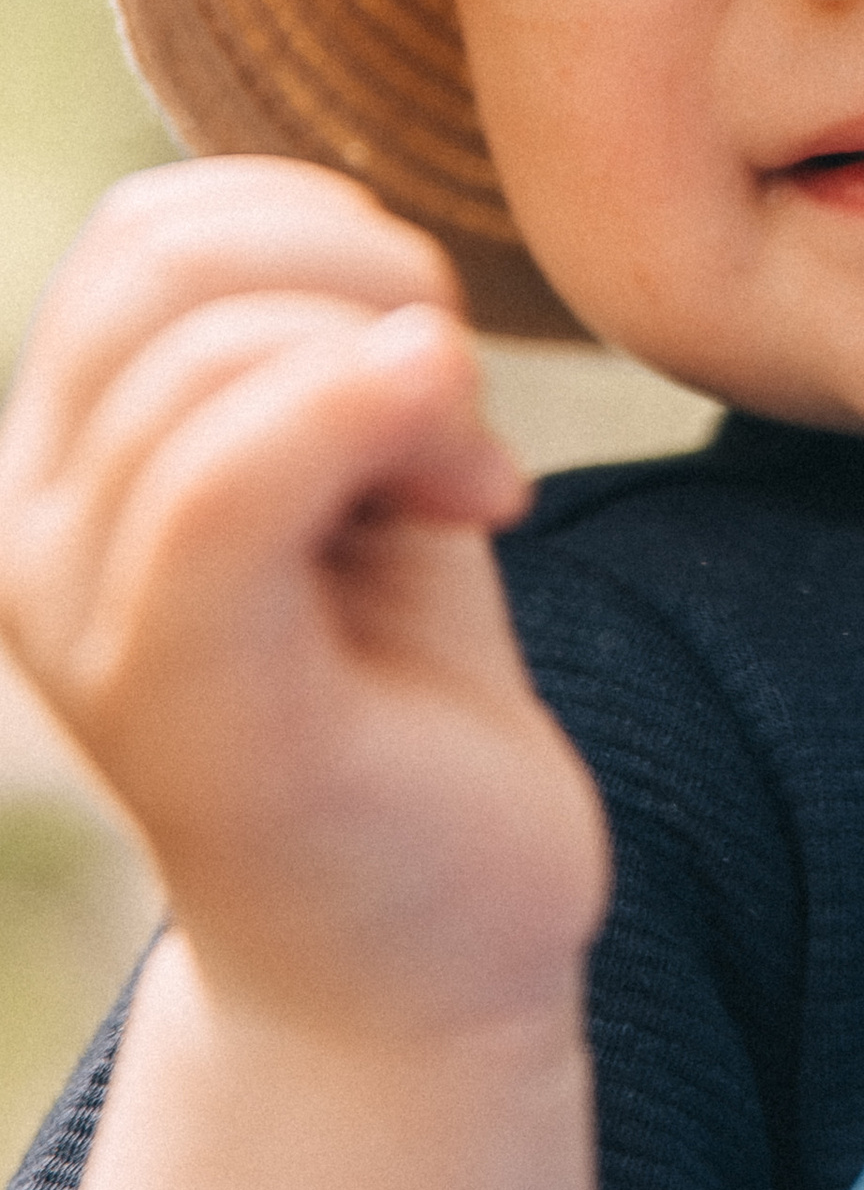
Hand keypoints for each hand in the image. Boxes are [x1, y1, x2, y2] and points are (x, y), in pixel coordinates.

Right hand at [0, 157, 607, 1039]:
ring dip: (409, 377)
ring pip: (216, 352)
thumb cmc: (403, 708)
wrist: (425, 957)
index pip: (149, 233)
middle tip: (465, 425)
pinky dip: (374, 416)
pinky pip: (228, 481)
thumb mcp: (365, 479)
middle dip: (367, 285)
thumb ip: (318, 348)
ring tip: (474, 491)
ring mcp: (79, 623)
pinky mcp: (172, 703)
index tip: (431, 369)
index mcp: (57, 464)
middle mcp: (26, 534)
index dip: (324, 243)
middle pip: (169, 261)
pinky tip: (490, 492)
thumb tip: (341, 232)